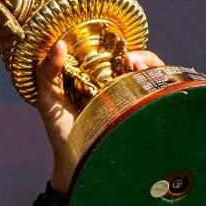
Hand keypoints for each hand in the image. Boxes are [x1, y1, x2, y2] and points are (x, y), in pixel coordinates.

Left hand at [36, 41, 163, 193]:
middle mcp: (118, 82)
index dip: (108, 40)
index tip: (103, 40)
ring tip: (135, 64)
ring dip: (145, 60)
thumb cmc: (63, 132)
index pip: (108, 49)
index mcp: (95, 76)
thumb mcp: (49, 99)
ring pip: (149, 67)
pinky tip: (142, 74)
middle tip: (126, 57)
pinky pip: (159, 86)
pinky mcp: (147, 108)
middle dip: (132, 51)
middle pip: (132, 55)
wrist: (79, 165)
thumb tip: (59, 44)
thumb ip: (47, 72)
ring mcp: (134, 95)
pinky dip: (154, 75)